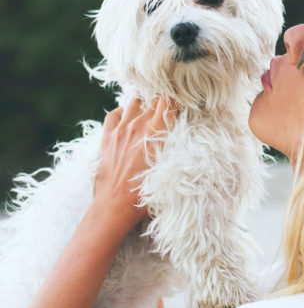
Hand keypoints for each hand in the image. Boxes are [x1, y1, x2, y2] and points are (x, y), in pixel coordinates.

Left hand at [94, 97, 176, 230]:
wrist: (116, 204)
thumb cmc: (145, 193)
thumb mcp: (170, 172)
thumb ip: (178, 153)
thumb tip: (191, 146)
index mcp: (156, 133)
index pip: (168, 104)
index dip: (174, 102)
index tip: (178, 105)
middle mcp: (138, 127)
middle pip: (153, 102)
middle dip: (161, 103)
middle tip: (165, 109)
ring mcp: (121, 130)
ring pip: (132, 103)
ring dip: (142, 104)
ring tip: (146, 108)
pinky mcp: (107, 137)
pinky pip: (113, 115)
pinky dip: (120, 112)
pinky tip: (125, 116)